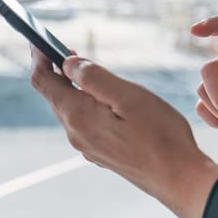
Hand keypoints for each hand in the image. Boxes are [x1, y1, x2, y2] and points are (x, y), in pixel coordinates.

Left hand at [30, 48, 217, 217]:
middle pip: (54, 95)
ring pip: (69, 109)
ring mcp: (87, 146)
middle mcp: (76, 133)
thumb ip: (94, 78)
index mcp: (78, 115)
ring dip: (71, 87)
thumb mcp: (129, 96)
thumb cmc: (160, 135)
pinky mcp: (99, 152)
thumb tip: (68, 63)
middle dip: (56, 70)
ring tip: (86, 71)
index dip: (38, 57)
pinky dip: (84, 103)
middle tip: (67, 48)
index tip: (39, 38)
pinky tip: (102, 99)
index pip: (43, 81)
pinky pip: (82, 122)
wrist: (179, 178)